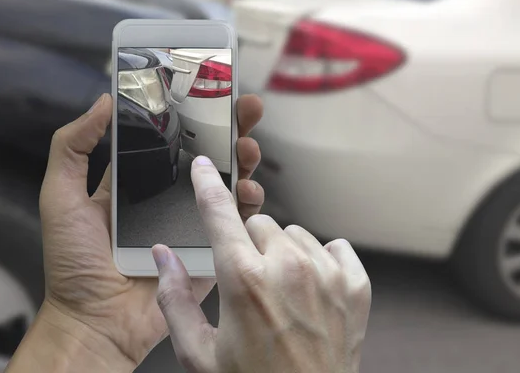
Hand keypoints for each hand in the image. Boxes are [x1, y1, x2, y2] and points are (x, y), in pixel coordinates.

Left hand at [36, 94, 264, 365]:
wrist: (96, 321)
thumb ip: (72, 147)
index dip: (191, 115)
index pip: (171, 139)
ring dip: (244, 162)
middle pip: (207, 156)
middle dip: (229, 131)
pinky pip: (235, 223)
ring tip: (248, 150)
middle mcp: (169, 198)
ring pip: (226, 185)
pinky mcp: (209, 249)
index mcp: (138, 181)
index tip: (211, 92)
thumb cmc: (74, 264)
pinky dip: (249, 205)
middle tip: (245, 111)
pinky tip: (249, 192)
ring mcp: (191, 223)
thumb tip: (103, 101)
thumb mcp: (60, 196)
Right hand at [153, 159, 371, 372]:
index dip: (207, 185)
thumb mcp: (198, 353)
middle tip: (249, 283)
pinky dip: (321, 261)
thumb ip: (174, 299)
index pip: (219, 213)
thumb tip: (164, 256)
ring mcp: (327, 273)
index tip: (204, 166)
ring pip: (295, 234)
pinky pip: (334, 247)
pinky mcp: (355, 284)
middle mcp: (288, 267)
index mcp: (244, 279)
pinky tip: (312, 290)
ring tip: (281, 293)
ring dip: (284, 254)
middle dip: (248, 245)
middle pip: (259, 224)